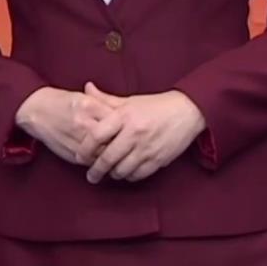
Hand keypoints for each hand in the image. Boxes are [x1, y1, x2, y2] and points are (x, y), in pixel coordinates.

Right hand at [14, 85, 124, 165]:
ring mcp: (78, 140)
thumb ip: (105, 105)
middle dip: (124, 146)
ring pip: (103, 154)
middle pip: (113, 139)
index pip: (117, 120)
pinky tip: (107, 160)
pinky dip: (100, 162)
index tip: (137, 132)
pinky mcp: (72, 154)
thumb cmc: (62, 102)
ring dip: (114, 158)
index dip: (129, 128)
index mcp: (90, 106)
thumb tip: (127, 115)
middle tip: (134, 149)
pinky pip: (92, 162)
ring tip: (124, 158)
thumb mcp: (84, 98)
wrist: (35, 111)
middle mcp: (84, 124)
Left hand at [82, 83, 205, 183]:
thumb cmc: (155, 105)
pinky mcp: (158, 160)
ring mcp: (147, 148)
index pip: (97, 136)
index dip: (85, 149)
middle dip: (96, 170)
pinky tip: (125, 172)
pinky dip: (129, 176)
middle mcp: (134, 133)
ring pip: (122, 170)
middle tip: (90, 175)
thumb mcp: (129, 100)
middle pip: (107, 158)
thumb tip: (86, 88)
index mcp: (124, 116)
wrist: (187, 111)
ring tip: (108, 173)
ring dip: (112, 174)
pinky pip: (138, 175)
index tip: (79, 156)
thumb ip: (105, 99)